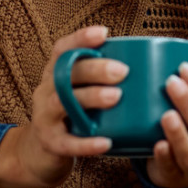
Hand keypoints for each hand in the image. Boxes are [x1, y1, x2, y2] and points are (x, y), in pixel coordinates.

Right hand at [0, 26, 124, 187]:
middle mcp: (45, 90)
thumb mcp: (77, 92)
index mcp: (54, 74)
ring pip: (62, 102)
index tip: (103, 33)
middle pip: (66, 73)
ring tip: (116, 96)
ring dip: (90, 97)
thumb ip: (99, 79)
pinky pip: (67, 143)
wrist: (40, 155)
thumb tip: (147, 65)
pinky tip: (106, 142)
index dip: (80, 39)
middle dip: (94, 69)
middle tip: (123, 71)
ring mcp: (44, 116)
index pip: (61, 50)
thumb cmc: (70, 116)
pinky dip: (86, 143)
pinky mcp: (50, 143)